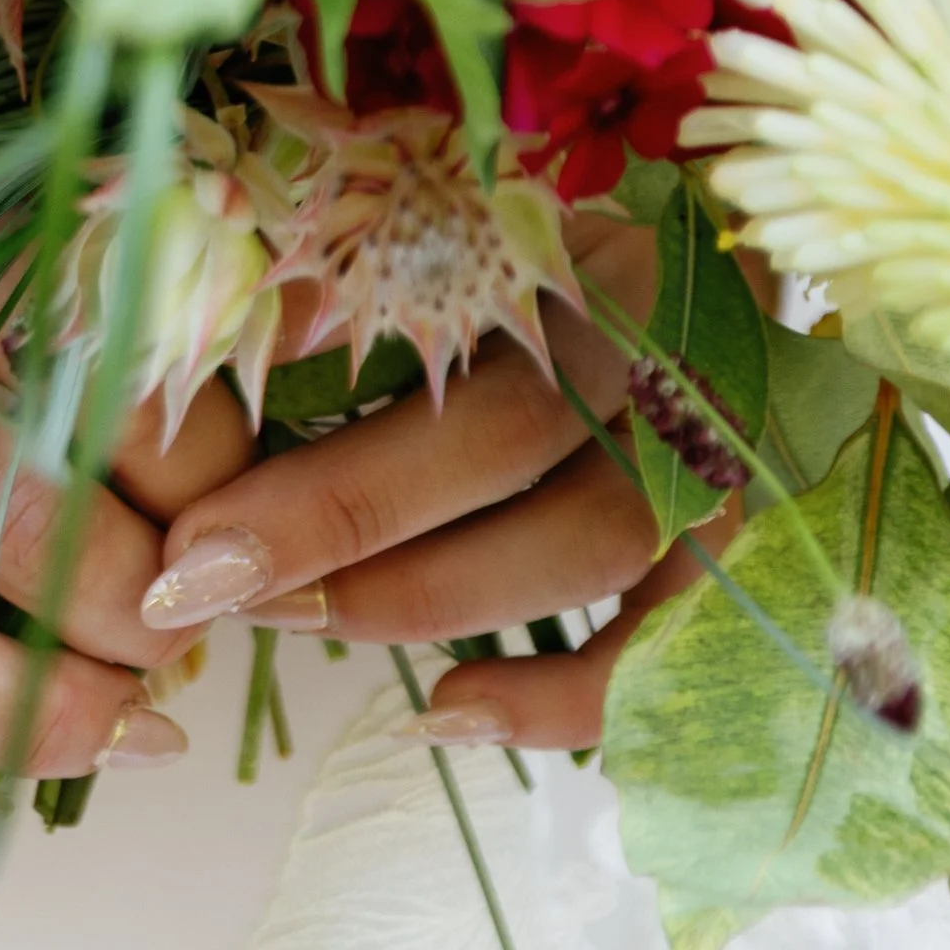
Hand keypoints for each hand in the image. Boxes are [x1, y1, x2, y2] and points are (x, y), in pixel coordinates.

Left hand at [138, 216, 726, 750]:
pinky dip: (560, 694)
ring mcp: (722, 449)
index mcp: (580, 242)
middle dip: (344, 518)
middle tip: (213, 574)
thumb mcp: (459, 237)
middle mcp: (663, 338)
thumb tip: (223, 340)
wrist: (712, 285)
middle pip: (509, 434)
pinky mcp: (748, 546)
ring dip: (427, 597)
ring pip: (587, 542)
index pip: (445, 314)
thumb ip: (356, 278)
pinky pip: (665, 644)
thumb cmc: (550, 264)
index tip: (201, 503)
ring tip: (297, 619)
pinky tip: (446, 711)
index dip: (317, 396)